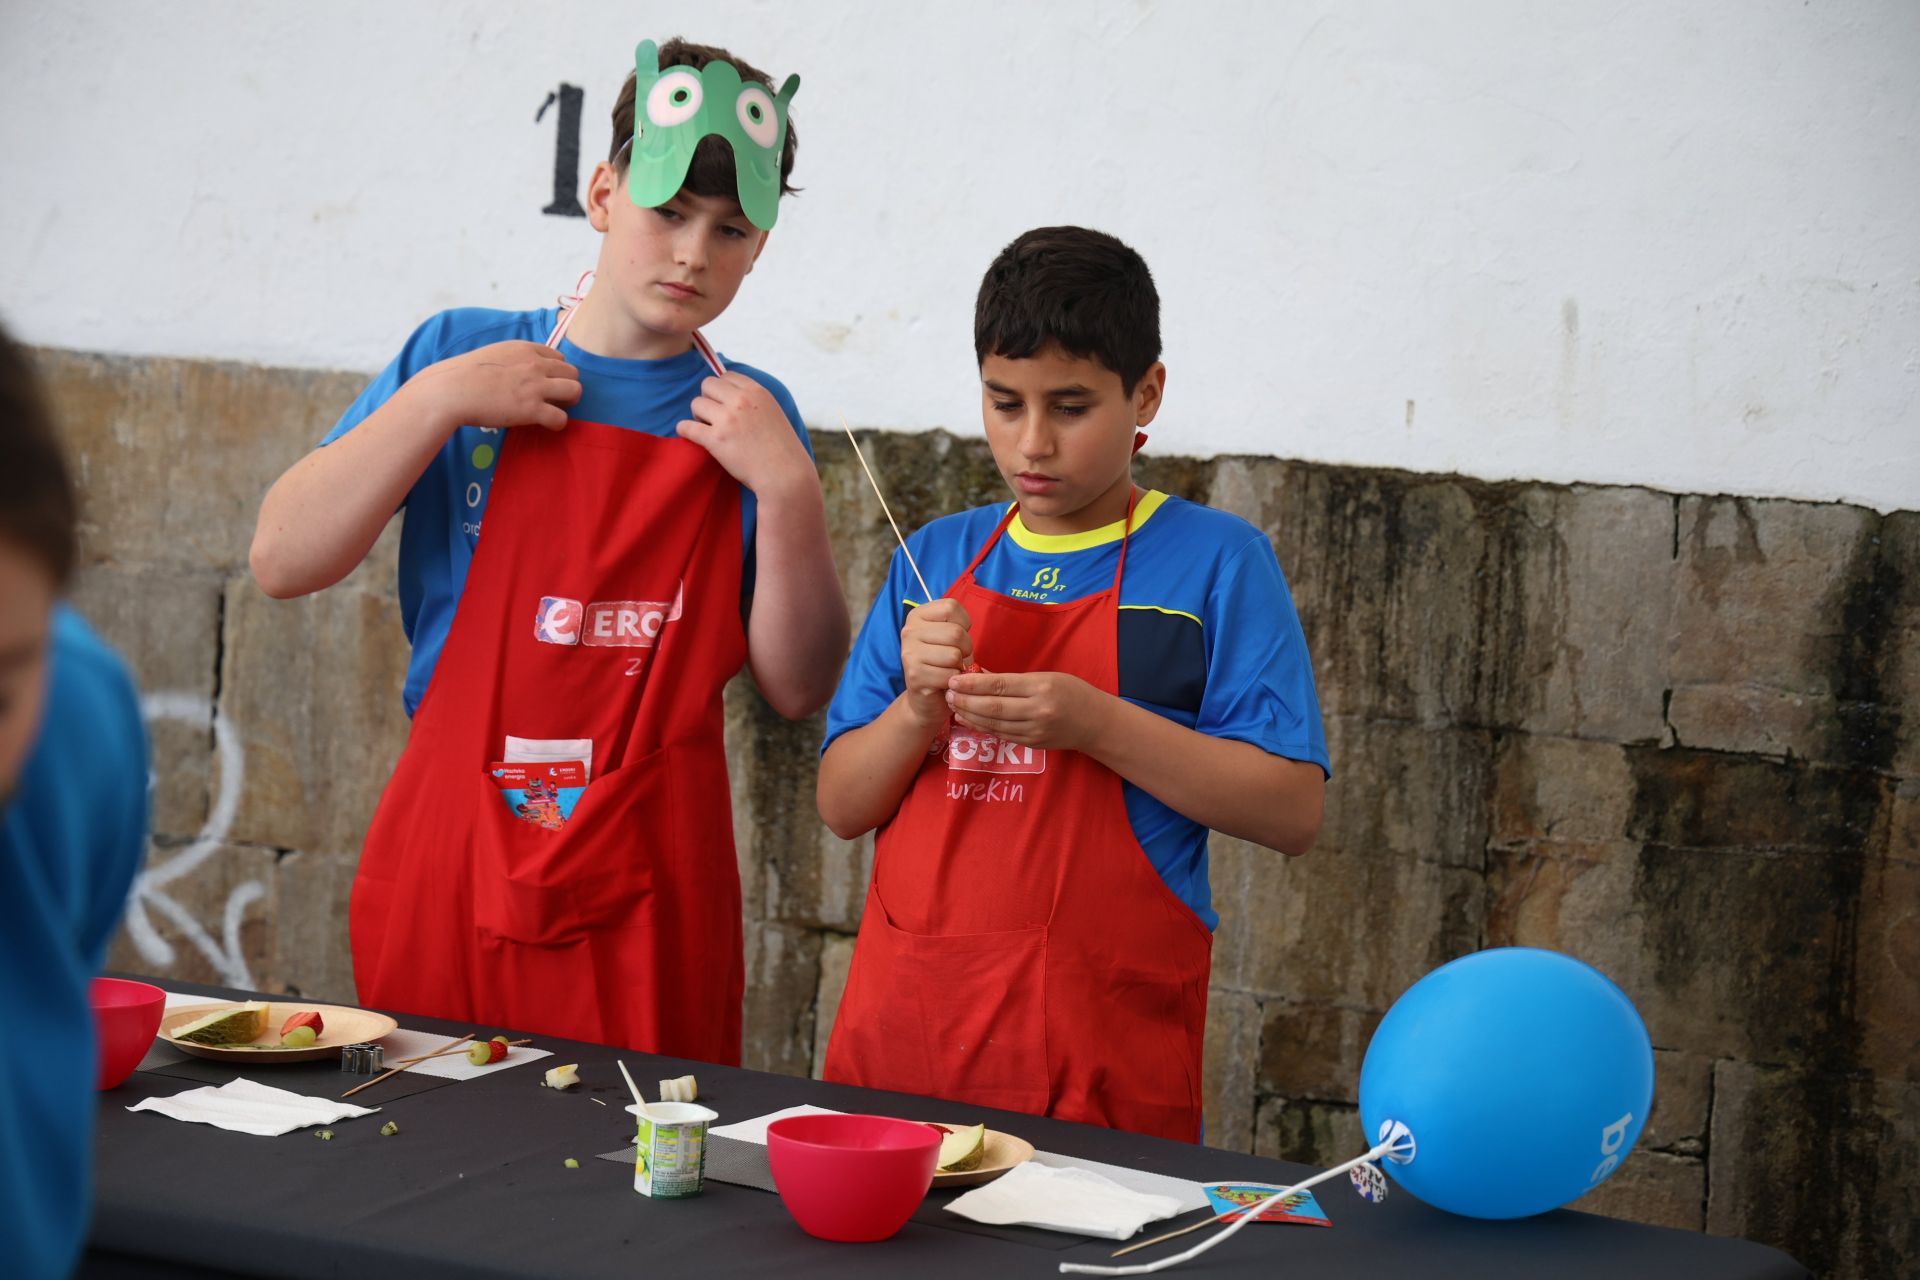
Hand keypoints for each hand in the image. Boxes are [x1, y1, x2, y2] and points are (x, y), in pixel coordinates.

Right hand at [407, 342, 580, 432]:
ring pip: (575, 391)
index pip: (558, 357)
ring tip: (555, 409)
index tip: (546, 382)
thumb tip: (518, 372)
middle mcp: (535, 364)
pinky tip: (546, 424)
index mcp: (525, 349)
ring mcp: (536, 386)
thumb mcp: (493, 355)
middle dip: (566, 385)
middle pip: (572, 372)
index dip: (555, 372)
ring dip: (568, 402)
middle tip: (554, 398)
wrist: (452, 390)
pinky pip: (561, 418)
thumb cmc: (464, 374)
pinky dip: (558, 423)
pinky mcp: (532, 409)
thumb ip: (512, 360)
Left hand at [676, 372, 812, 494]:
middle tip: (713, 417)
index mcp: (757, 392)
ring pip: (696, 404)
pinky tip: (688, 434)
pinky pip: (686, 427)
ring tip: (708, 429)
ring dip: (698, 416)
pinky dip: (684, 430)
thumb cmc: (782, 449)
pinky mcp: (716, 439)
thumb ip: (753, 401)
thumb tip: (729, 396)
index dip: (721, 389)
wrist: (785, 475)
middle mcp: (741, 401)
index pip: (727, 376)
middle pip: (707, 385)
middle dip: (708, 399)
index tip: (723, 403)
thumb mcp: (773, 413)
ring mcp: (727, 419)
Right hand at [900, 598, 971, 728]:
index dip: (964, 624)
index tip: (956, 637)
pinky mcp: (915, 675)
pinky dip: (954, 682)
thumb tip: (964, 635)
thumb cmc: (943, 663)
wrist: (926, 698)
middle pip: (955, 632)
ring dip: (960, 666)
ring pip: (954, 654)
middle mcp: (909, 631)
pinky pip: (950, 675)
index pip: (951, 607)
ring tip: (950, 669)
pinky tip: (945, 682)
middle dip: (966, 649)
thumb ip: (956, 624)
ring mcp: (909, 653)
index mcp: (917, 615)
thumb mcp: (948, 636)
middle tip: (957, 658)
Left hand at [946, 669, 1111, 752]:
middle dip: (966, 700)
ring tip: (954, 706)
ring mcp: (1034, 730)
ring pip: (994, 724)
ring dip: (970, 715)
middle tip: (948, 693)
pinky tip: (969, 719)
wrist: (1095, 722)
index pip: (999, 685)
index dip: (973, 684)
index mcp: (1041, 687)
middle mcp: (1037, 710)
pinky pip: (1002, 735)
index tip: (954, 679)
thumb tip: (980, 675)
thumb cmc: (1071, 692)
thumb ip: (1014, 679)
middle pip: (992, 707)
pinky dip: (983, 727)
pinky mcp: (1032, 744)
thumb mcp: (1047, 676)